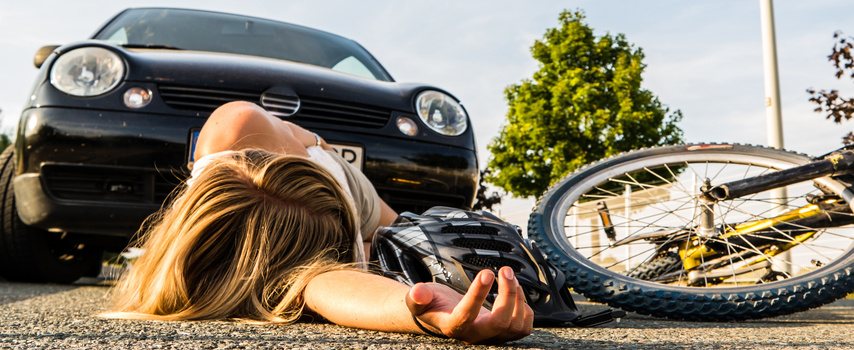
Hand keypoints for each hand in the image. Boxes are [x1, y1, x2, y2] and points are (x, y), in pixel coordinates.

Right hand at [404, 266, 533, 344]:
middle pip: (499, 323)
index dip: (478, 294)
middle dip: (508, 295)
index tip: (487, 272)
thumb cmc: (432, 305)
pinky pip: (523, 328)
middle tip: (504, 270)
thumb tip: (417, 292)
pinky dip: (525, 308)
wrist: (444, 315)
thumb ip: (416, 297)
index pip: (467, 314)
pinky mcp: (504, 334)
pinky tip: (515, 292)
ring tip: (508, 276)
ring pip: (515, 325)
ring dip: (517, 297)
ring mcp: (491, 337)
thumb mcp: (418, 299)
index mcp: (453, 326)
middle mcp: (475, 335)